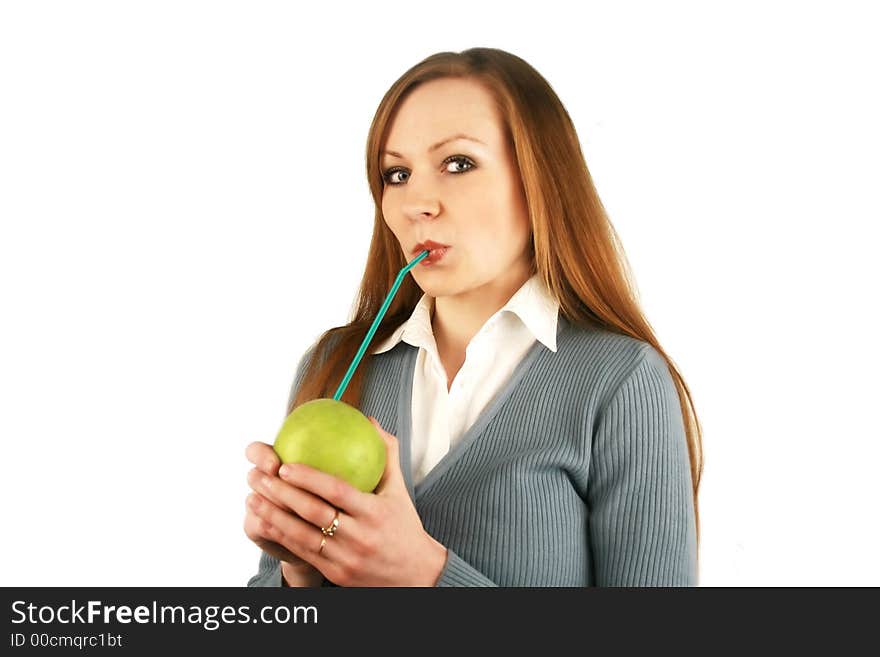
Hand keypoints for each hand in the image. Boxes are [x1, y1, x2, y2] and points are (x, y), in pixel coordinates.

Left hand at [245, 416, 448, 585]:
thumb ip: (386, 454)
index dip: (309, 478)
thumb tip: (369, 420)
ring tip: (253, 497)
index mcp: (375, 512)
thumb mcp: (399, 489)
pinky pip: (303, 553)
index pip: (337, 492)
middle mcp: (360, 537)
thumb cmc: (404, 524)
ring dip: (273, 516)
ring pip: (302, 536)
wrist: (415, 575)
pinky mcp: (337, 574)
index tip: (285, 465)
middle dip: (281, 494)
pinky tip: (265, 521)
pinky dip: (281, 536)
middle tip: (259, 476)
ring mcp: (347, 559)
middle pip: (313, 513)